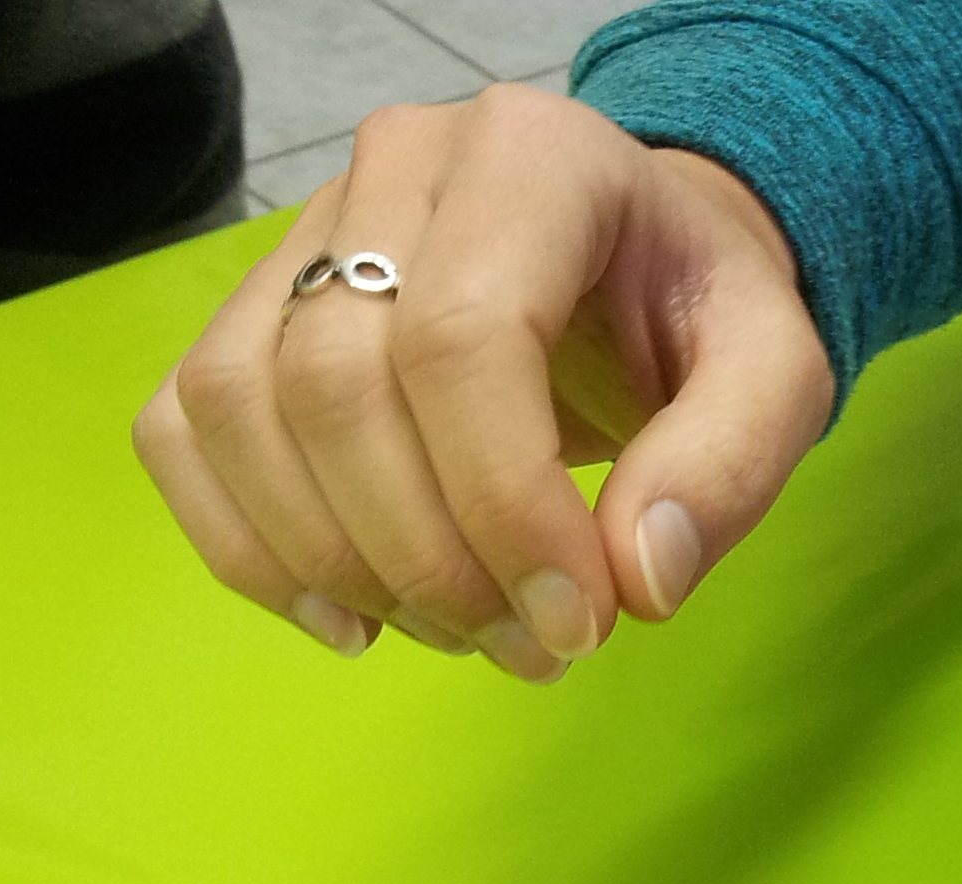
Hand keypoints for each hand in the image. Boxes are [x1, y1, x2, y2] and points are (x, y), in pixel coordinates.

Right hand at [135, 85, 833, 679]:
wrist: (641, 267)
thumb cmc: (698, 317)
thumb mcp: (775, 375)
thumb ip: (731, 466)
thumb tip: (640, 582)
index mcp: (530, 156)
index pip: (461, 340)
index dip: (504, 509)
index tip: (579, 624)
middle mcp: (394, 168)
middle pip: (337, 385)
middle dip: (430, 559)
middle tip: (532, 649)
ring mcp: (303, 234)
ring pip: (243, 410)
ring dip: (338, 565)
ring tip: (459, 634)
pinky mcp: (251, 314)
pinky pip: (186, 429)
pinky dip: (247, 548)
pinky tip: (351, 616)